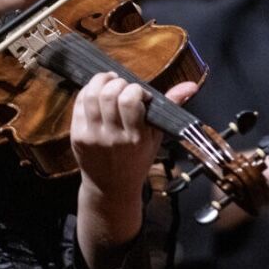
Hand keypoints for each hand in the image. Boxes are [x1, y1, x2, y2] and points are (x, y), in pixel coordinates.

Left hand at [72, 72, 195, 268]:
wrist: (112, 187)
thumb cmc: (137, 158)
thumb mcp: (157, 136)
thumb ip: (171, 107)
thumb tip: (191, 85)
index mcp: (136, 137)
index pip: (130, 100)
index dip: (135, 88)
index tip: (140, 93)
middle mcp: (113, 137)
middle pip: (109, 94)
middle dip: (117, 82)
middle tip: (123, 86)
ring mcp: (92, 137)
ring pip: (91, 96)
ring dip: (100, 82)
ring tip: (109, 83)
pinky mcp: (77, 136)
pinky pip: (79, 104)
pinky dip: (87, 92)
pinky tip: (97, 94)